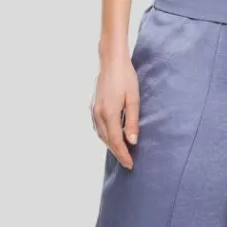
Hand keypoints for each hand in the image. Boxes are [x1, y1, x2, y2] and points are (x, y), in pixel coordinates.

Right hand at [91, 54, 139, 169]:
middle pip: (107, 140)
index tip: (130, 165)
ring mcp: (93, 110)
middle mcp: (98, 114)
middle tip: (128, 163)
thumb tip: (132, 141)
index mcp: (109, 113)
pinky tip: (111, 137)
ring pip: (101, 135)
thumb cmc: (126, 77)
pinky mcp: (92, 106)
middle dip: (117, 153)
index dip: (123, 155)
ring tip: (121, 153)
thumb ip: (132, 121)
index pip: (116, 141)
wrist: (111, 61)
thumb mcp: (134, 99)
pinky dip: (104, 136)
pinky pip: (97, 127)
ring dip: (111, 145)